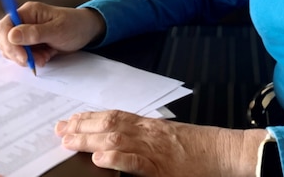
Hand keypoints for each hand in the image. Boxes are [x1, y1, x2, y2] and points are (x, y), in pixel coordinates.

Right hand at [0, 1, 104, 68]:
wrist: (86, 32)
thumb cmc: (75, 25)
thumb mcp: (57, 30)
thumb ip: (35, 33)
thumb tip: (11, 35)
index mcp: (28, 12)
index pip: (5, 26)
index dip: (9, 43)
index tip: (23, 56)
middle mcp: (24, 21)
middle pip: (5, 39)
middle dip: (17, 53)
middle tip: (32, 61)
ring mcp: (26, 33)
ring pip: (12, 49)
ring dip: (25, 58)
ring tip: (44, 58)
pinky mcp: (30, 43)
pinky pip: (22, 54)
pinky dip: (31, 59)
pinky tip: (45, 58)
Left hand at [55, 109, 267, 176]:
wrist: (224, 152)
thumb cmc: (199, 149)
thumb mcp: (169, 138)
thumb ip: (146, 138)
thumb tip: (119, 142)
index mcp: (150, 126)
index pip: (115, 116)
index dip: (90, 117)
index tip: (70, 120)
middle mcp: (149, 133)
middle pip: (110, 123)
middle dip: (82, 127)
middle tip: (59, 130)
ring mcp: (154, 149)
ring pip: (118, 137)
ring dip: (91, 139)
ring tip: (70, 141)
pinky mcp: (161, 167)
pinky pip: (136, 161)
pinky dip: (118, 158)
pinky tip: (101, 158)